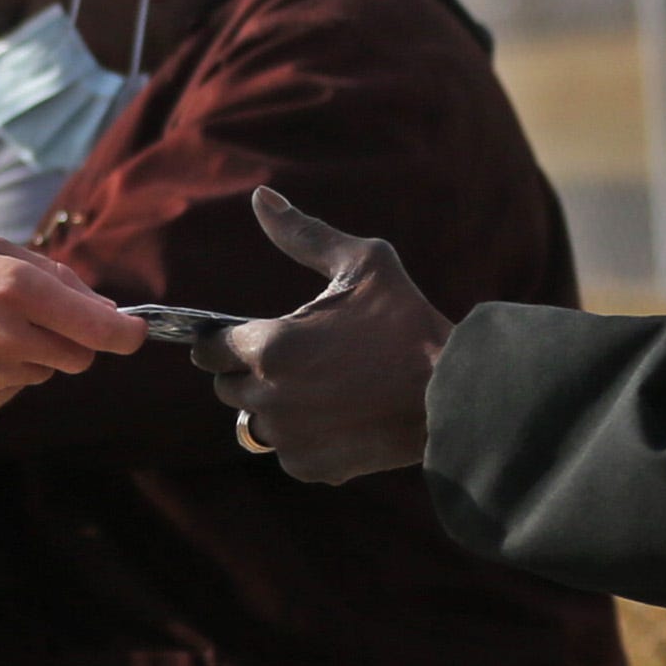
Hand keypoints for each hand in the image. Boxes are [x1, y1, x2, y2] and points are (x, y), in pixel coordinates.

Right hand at [0, 234, 139, 418]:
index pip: (102, 328)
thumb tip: (104, 308)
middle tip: (27, 318)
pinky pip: (7, 392)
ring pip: (40, 374)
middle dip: (69, 339)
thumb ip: (52, 277)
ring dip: (25, 356)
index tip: (133, 332)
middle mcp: (7, 338)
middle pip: (79, 356)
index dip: (127, 333)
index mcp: (15, 289)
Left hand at [196, 186, 454, 484]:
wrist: (455, 396)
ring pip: (255, 422)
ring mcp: (287, 437)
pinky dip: (305, 438)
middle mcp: (267, 396)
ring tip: (321, 389)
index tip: (245, 338)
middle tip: (297, 359)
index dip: (224, 342)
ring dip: (275, 407)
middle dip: (251, 373)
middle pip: (227, 388)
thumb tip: (262, 198)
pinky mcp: (310, 466)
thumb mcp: (364, 264)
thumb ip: (304, 235)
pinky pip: (287, 451)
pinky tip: (341, 417)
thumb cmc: (409, 324)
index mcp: (268, 346)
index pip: (209, 350)